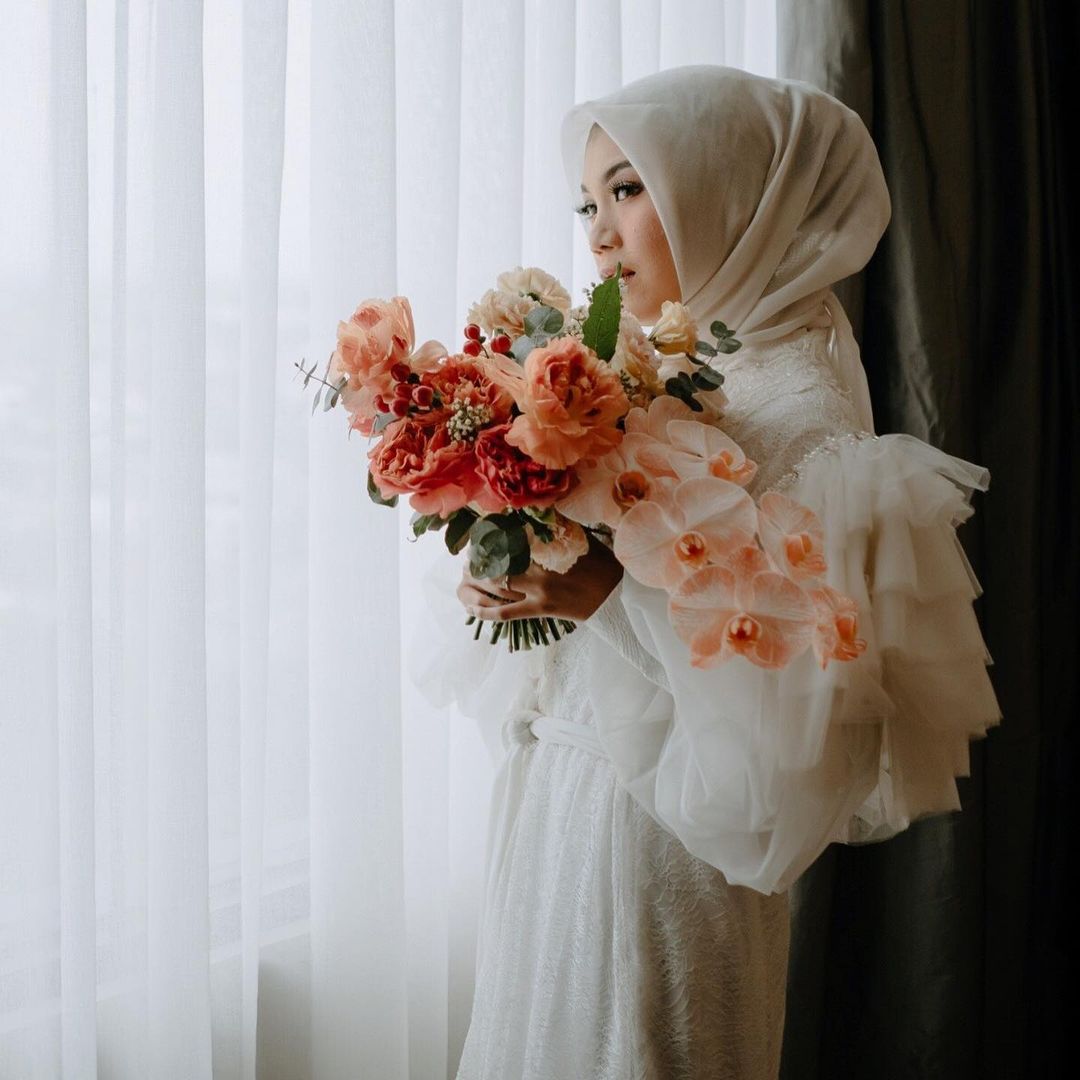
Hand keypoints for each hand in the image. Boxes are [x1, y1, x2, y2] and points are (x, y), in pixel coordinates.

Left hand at [456, 531, 624, 622]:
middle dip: (478, 560)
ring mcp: (537, 593)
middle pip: (497, 562)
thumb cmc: (603, 566)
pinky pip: (505, 614)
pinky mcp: (538, 611)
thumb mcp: (583, 540)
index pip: (511, 539)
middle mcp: (539, 571)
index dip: (491, 536)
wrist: (619, 597)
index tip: (479, 532)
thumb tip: (541, 510)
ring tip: (465, 576)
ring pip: (495, 587)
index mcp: (549, 549)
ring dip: (475, 582)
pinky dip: (485, 612)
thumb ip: (560, 527)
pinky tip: (470, 607)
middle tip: (468, 556)